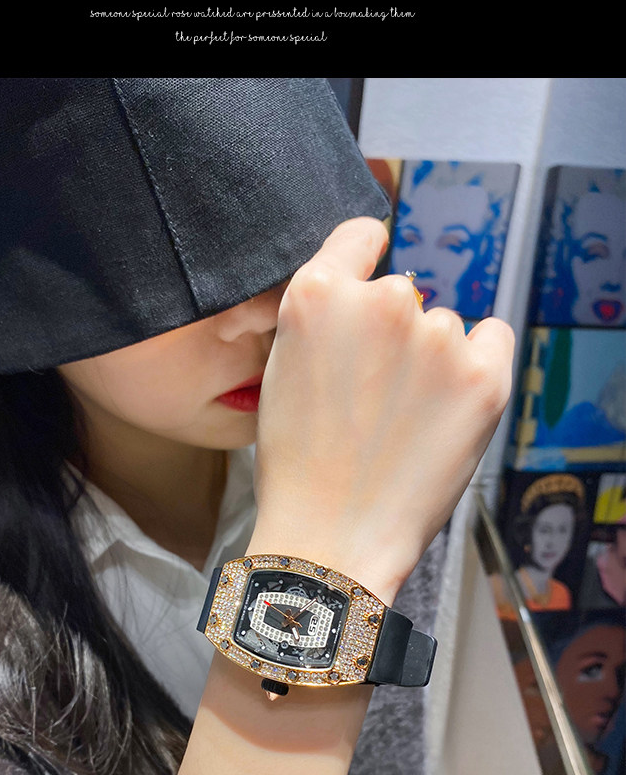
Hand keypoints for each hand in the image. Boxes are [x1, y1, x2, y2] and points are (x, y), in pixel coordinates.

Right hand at [249, 217, 514, 601]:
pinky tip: (447, 410)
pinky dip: (479, 366)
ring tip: (401, 426)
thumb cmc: (299, 466)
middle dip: (394, 335)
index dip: (363, 263)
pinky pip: (493, 339)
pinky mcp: (485, 375)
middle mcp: (382, 301)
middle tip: (374, 398)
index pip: (360, 237)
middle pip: (403, 295)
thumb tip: (367, 302)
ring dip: (432, 361)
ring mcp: (438, 336)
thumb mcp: (282, 370)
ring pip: (445, 328)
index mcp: (317, 294)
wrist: (330, 537)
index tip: (370, 290)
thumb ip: (324, 321)